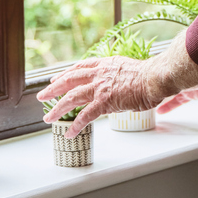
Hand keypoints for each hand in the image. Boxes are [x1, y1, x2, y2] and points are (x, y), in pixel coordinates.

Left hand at [37, 57, 162, 136]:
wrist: (155, 78)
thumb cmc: (149, 75)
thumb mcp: (129, 69)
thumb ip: (118, 75)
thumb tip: (118, 83)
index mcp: (105, 64)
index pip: (80, 67)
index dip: (66, 73)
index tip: (57, 78)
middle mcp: (99, 74)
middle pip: (70, 80)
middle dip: (53, 89)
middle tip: (42, 96)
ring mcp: (100, 88)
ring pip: (72, 97)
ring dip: (58, 109)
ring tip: (48, 118)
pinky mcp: (105, 102)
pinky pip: (86, 116)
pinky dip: (76, 125)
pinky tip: (69, 133)